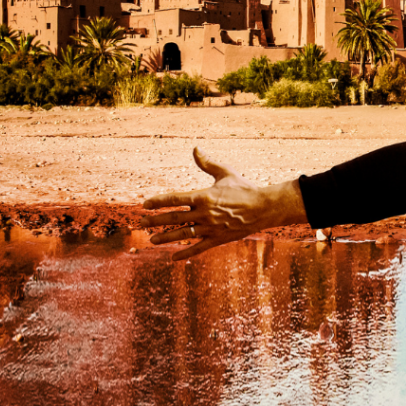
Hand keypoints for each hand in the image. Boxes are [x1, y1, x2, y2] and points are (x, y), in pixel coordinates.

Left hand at [139, 147, 307, 260]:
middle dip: (155, 220)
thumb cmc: (245, 188)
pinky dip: (184, 253)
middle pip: (173, 218)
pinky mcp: (218, 239)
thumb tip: (195, 149)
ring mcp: (210, 228)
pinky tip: (173, 257)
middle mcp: (204, 214)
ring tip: (151, 239)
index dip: (157, 202)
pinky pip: (197, 248)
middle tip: (141, 223)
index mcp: (203, 196)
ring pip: (182, 234)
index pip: (174, 199)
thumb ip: (207, 163)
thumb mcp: (225, 173)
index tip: (145, 204)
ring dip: (165, 237)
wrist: (264, 208)